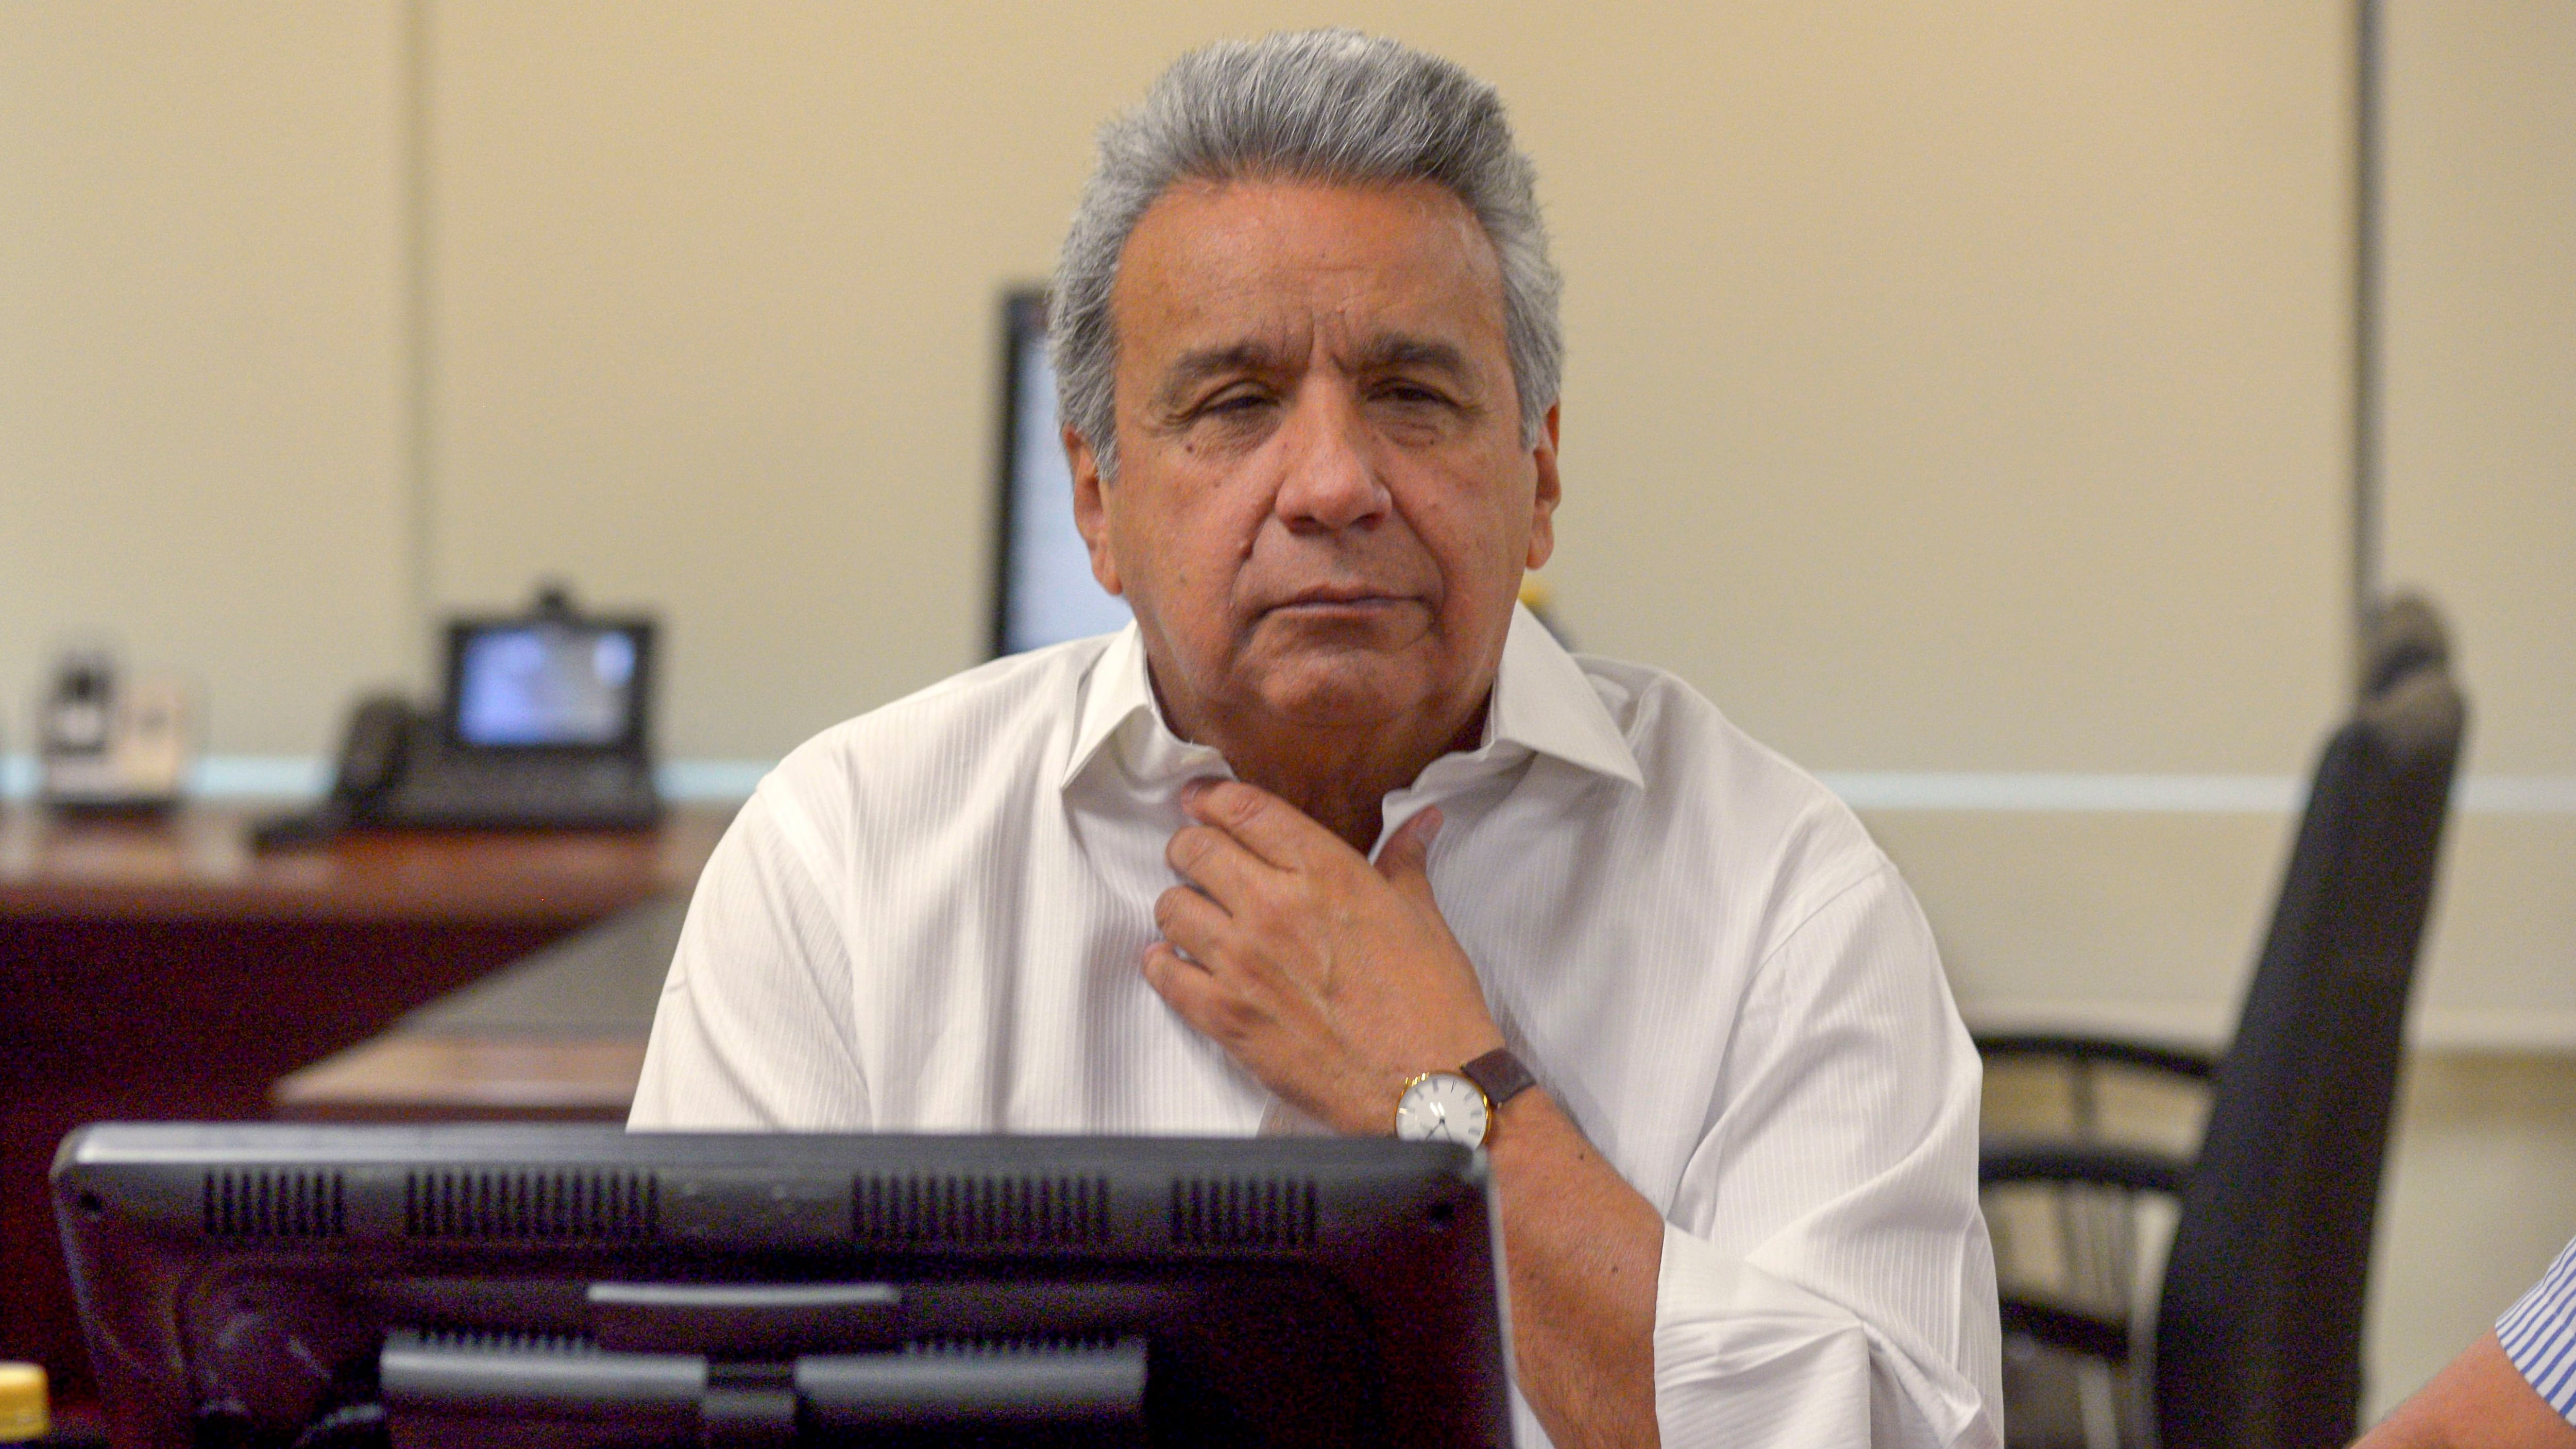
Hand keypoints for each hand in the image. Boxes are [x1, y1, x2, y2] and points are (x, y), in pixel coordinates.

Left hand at [1145, 779, 1503, 1133]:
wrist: (1425, 1084)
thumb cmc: (1430, 1004)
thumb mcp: (1421, 916)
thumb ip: (1404, 861)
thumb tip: (1419, 823)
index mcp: (1325, 872)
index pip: (1243, 809)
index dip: (1210, 797)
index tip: (1199, 800)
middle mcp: (1274, 907)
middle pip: (1193, 849)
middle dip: (1188, 847)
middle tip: (1195, 858)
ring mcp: (1243, 962)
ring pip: (1170, 907)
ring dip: (1178, 906)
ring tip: (1195, 916)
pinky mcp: (1226, 1016)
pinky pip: (1164, 974)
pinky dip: (1162, 965)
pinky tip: (1173, 963)